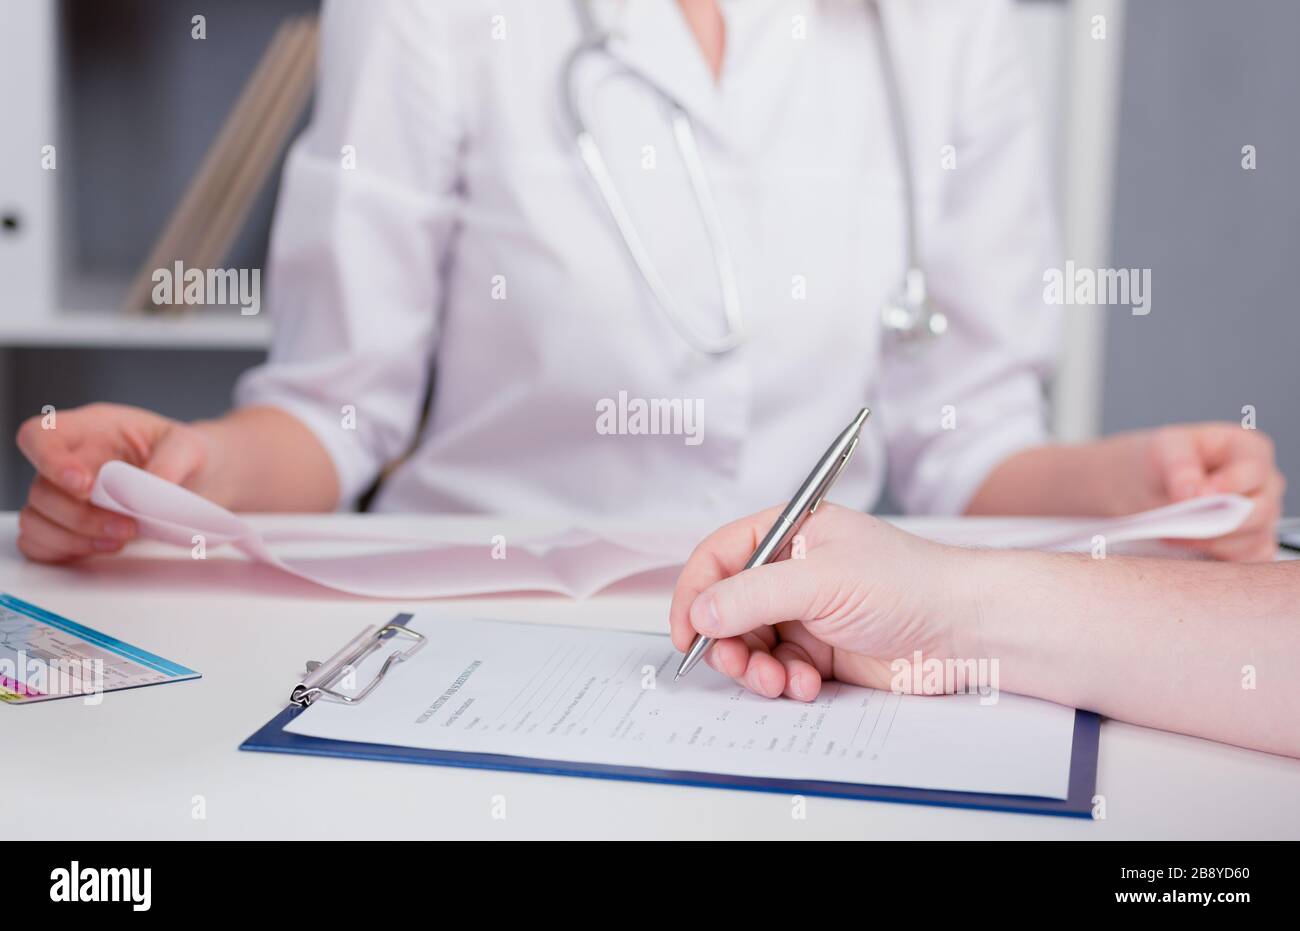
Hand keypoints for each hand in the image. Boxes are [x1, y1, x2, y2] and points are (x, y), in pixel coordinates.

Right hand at [15, 402, 212, 562]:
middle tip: (127, 526)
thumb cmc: (185, 455)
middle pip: (41, 490)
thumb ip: (170, 462)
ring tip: (120, 540)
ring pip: (35, 521)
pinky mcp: (67, 526)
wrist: (199, 480)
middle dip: (81, 516)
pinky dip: (65, 552)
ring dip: (73, 538)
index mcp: (91, 430)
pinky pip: (40, 543)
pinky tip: (103, 548)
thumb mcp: (189, 447)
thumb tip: (150, 488)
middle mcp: (70, 462)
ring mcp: (64, 496)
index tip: (84, 486)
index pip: (41, 436)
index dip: (49, 461)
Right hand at [668, 504, 981, 701]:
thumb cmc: (909, 583)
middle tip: (735, 663)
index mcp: (789, 532)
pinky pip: (778, 671)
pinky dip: (785, 683)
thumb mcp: (821, 580)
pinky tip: (810, 685)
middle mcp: (791, 571)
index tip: (686, 631)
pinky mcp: (820, 653)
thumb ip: (753, 595)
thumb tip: (700, 613)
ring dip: (755, 669)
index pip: (719, 556)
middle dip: (726, 641)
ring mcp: (805, 614)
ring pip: (749, 645)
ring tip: (778, 680)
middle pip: (726, 607)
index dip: (695, 592)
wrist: (966, 631)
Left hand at [1141, 423, 1284, 560]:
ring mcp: (1262, 517)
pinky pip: (1248, 561)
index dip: (1229, 487)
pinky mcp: (1251, 545)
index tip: (1200, 496)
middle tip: (1181, 522)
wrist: (1149, 485)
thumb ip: (1181, 466)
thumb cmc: (1164, 461)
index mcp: (1250, 451)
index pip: (1254, 472)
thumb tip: (1193, 494)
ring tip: (1173, 534)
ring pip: (1253, 540)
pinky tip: (1187, 548)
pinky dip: (1219, 560)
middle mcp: (1264, 484)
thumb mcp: (1165, 448)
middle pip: (1260, 511)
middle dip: (1218, 521)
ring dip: (1211, 542)